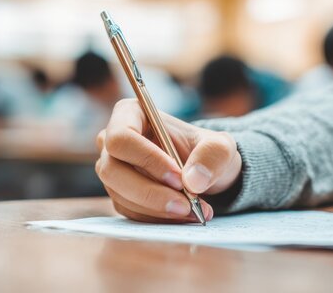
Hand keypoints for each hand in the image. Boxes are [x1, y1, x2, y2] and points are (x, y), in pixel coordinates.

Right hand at [96, 98, 241, 222]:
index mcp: (130, 114)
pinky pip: (128, 212)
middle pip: (112, 170)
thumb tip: (191, 181)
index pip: (121, 138)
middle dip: (150, 192)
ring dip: (157, 208)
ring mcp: (112, 169)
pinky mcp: (118, 194)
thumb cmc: (206, 151)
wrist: (204, 173)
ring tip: (193, 211)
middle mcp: (112, 141)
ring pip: (120, 195)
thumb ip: (212, 156)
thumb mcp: (221, 147)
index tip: (179, 177)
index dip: (146, 159)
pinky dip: (156, 218)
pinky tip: (182, 216)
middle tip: (186, 204)